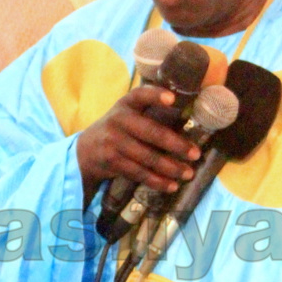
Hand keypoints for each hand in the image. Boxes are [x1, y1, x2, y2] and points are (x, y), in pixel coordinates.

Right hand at [75, 84, 201, 205]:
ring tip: (188, 173)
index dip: (155, 95)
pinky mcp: (112, 161)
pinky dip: (157, 181)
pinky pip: (139, 173)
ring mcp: (114, 142)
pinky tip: (171, 185)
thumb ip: (148, 114)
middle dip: (176, 145)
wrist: (85, 151)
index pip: (140, 95)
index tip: (172, 99)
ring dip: (171, 168)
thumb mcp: (126, 115)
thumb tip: (186, 122)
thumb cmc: (116, 130)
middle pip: (152, 132)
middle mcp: (119, 120)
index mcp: (126, 104)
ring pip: (148, 157)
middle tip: (195, 154)